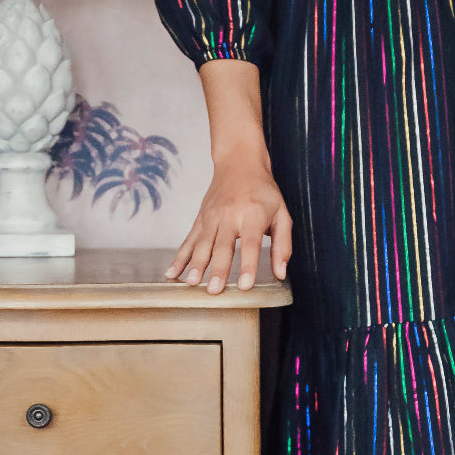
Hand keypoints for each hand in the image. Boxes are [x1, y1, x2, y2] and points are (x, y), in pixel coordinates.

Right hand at [164, 156, 292, 294]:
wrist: (239, 163)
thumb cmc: (263, 191)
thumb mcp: (282, 214)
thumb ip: (283, 245)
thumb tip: (280, 273)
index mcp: (253, 215)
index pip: (251, 243)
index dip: (248, 265)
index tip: (244, 285)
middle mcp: (230, 216)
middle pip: (223, 246)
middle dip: (217, 269)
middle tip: (214, 291)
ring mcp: (212, 217)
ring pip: (202, 244)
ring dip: (196, 265)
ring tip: (191, 284)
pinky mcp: (201, 219)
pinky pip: (188, 240)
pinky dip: (179, 258)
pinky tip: (172, 273)